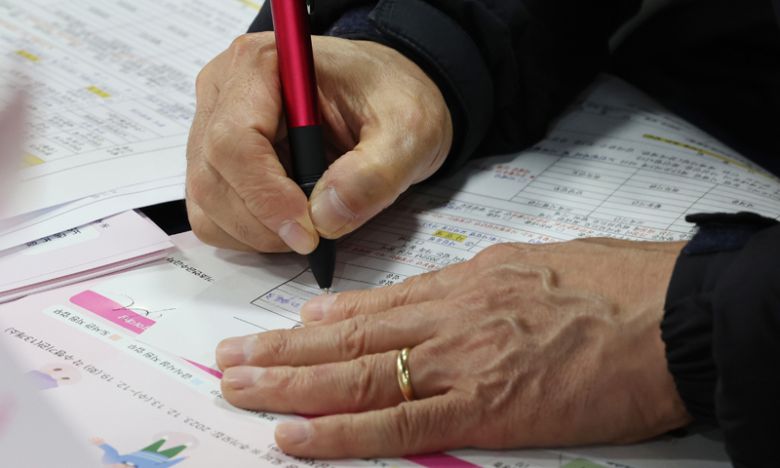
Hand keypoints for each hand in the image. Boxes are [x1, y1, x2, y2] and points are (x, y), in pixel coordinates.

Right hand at [186, 33, 451, 253]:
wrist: (385, 100)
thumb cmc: (390, 100)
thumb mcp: (409, 130)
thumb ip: (375, 173)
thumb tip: (325, 218)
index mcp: (262, 64)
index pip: (234, 140)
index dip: (266, 196)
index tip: (309, 232)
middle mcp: (224, 91)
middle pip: (213, 177)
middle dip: (265, 224)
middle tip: (318, 237)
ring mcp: (212, 127)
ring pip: (208, 203)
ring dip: (257, 233)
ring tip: (311, 223)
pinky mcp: (215, 162)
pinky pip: (211, 215)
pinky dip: (247, 235)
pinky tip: (289, 222)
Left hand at [215, 238, 690, 457]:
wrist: (669, 315)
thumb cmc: (611, 286)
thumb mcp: (530, 265)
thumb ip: (472, 286)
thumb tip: (429, 300)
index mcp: (462, 283)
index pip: (372, 307)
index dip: (316, 323)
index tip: (277, 331)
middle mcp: (447, 320)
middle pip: (347, 340)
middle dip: (280, 351)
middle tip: (228, 359)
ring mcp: (459, 365)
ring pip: (355, 376)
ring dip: (290, 385)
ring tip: (239, 389)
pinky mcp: (484, 410)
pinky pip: (397, 423)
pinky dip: (341, 432)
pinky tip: (296, 435)